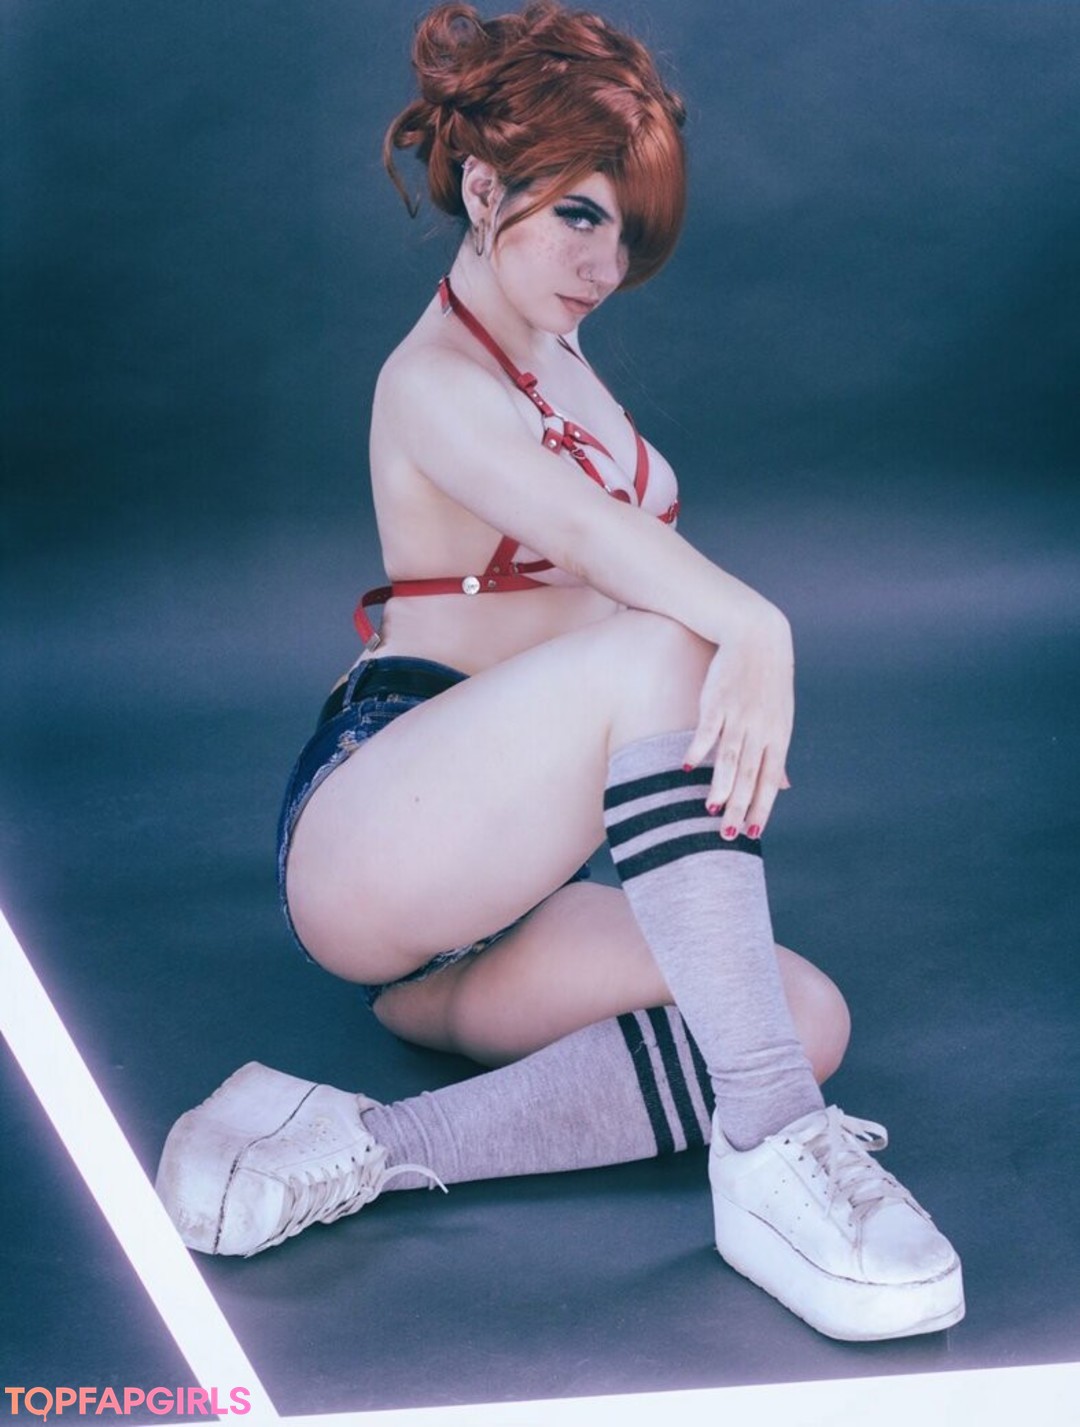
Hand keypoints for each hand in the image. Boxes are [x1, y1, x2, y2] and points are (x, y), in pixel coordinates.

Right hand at [681, 605, 793, 838]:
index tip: (752, 833)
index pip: (770, 780)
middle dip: (739, 806)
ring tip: (710, 808)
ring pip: (729, 757)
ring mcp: (739, 715)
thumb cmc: (767, 683)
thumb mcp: (780, 719)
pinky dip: (697, 749)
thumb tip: (785, 788)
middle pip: (749, 775)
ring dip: (720, 784)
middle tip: (727, 833)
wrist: (758, 637)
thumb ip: (776, 755)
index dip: (762, 807)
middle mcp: (760, 729)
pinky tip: (688, 767)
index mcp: (778, 737)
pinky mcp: (718, 700)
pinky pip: (707, 730)